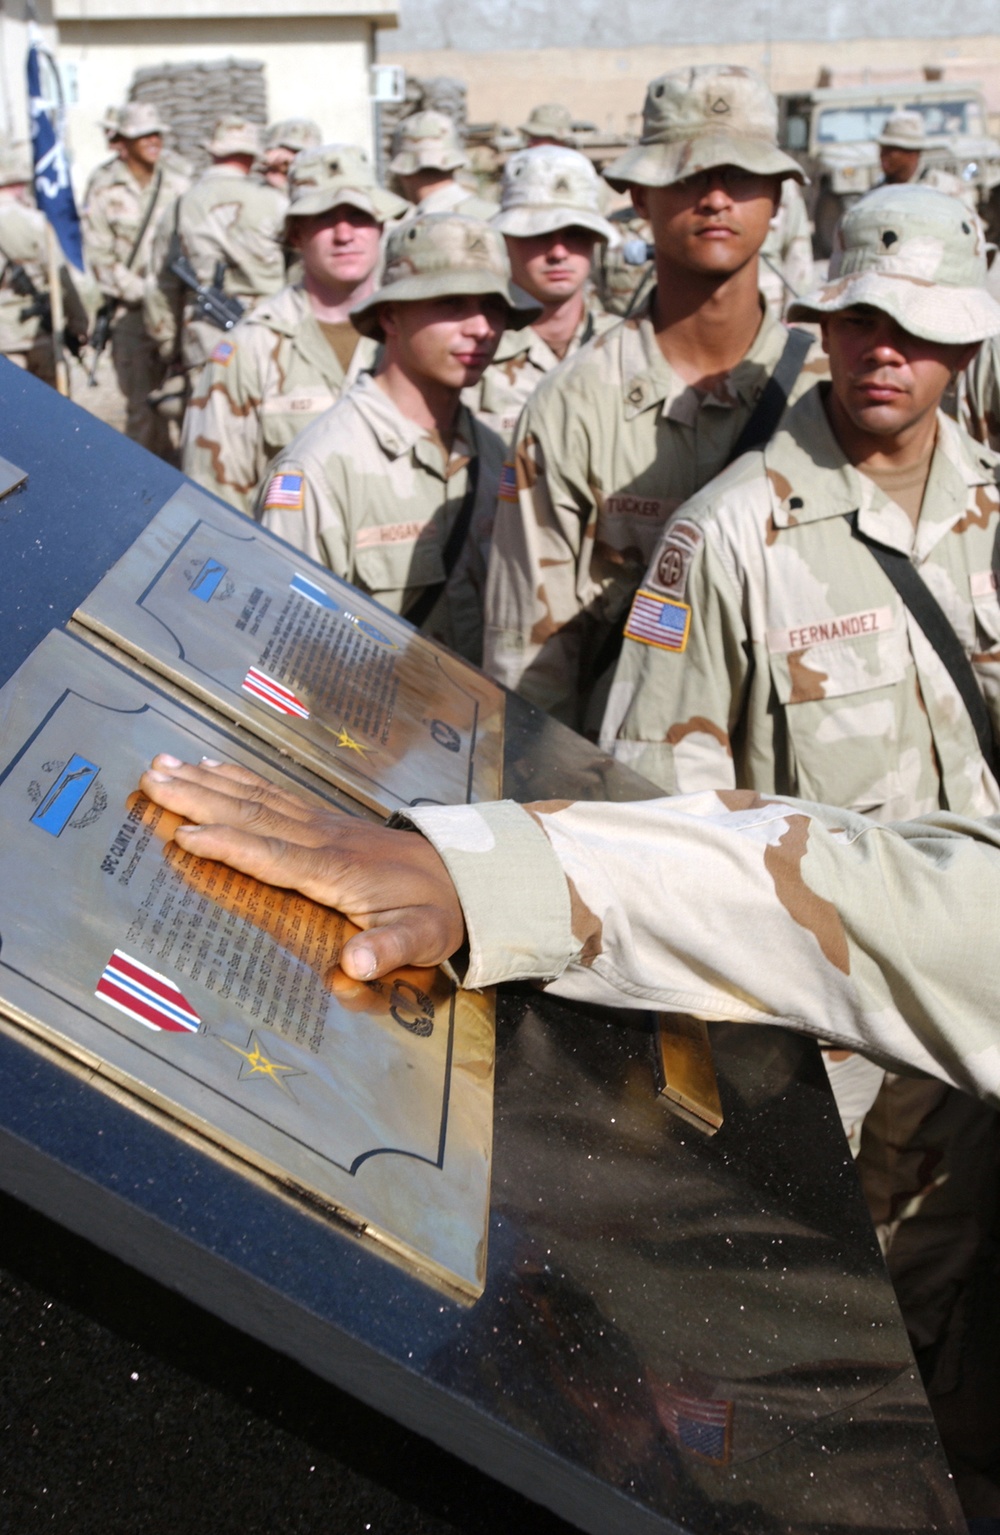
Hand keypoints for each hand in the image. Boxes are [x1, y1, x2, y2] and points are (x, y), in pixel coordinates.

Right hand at [138, 756, 465, 979]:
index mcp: (337, 871)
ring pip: (255, 797)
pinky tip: (209, 766)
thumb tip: (357, 964)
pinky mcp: (323, 820)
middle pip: (251, 815)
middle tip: (151, 782)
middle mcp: (322, 839)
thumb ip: (389, 949)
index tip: (185, 836)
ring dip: (206, 781)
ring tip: (162, 767)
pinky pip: (272, 793)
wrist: (467, 877)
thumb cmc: (439, 913)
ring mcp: (321, 824)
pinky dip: (236, 778)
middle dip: (198, 799)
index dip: (230, 846)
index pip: (274, 855)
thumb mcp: (423, 940)